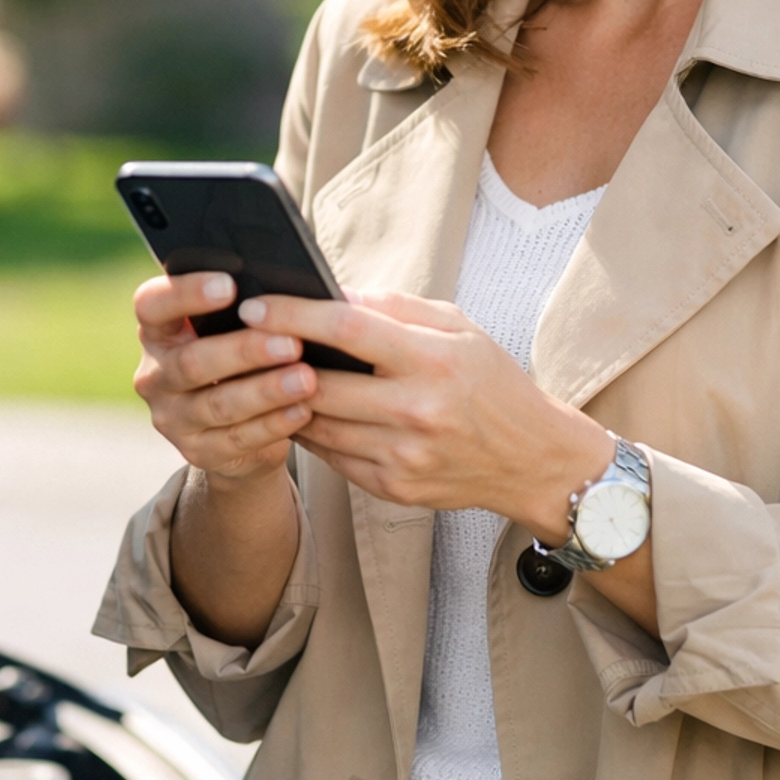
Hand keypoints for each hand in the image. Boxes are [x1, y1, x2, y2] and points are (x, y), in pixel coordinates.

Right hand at [133, 270, 316, 485]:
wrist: (238, 425)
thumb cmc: (239, 358)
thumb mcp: (230, 331)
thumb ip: (243, 312)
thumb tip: (284, 295)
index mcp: (157, 332)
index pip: (152, 306)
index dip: (185, 293)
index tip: (229, 285)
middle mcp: (155, 375)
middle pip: (192, 361)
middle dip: (245, 351)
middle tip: (291, 343)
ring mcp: (173, 418)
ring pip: (219, 404)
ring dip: (266, 391)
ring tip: (306, 378)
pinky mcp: (198, 451)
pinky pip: (238, 439)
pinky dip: (274, 424)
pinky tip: (302, 411)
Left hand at [236, 288, 609, 533]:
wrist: (532, 459)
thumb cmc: (492, 382)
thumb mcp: (457, 327)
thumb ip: (393, 306)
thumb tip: (330, 291)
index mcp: (432, 359)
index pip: (346, 328)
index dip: (292, 315)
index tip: (253, 305)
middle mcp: (416, 410)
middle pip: (317, 383)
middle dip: (273, 362)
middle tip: (246, 344)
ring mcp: (403, 455)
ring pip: (315, 424)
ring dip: (285, 400)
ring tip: (268, 376)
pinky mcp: (393, 488)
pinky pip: (331, 456)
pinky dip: (312, 431)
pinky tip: (306, 411)